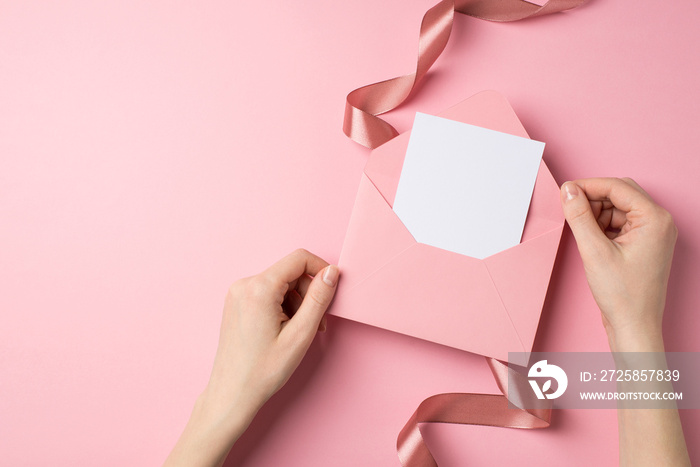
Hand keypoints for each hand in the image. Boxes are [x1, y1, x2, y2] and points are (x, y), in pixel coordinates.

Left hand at [164, 249, 338, 466]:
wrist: (232, 394)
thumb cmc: (263, 371)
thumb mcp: (300, 335)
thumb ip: (318, 299)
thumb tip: (332, 273)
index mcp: (259, 288)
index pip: (299, 259)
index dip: (321, 269)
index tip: (333, 288)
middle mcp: (244, 284)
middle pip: (290, 272)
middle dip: (309, 293)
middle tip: (318, 323)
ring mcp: (237, 293)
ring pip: (280, 284)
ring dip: (297, 302)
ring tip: (299, 332)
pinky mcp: (236, 303)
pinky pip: (267, 293)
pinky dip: (282, 306)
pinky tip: (284, 330)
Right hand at [560, 178, 676, 350]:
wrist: (634, 326)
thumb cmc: (623, 295)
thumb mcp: (594, 251)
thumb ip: (579, 216)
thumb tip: (569, 191)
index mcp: (655, 219)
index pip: (618, 187)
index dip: (588, 186)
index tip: (566, 191)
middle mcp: (659, 222)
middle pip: (620, 194)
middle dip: (593, 200)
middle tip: (570, 211)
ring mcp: (653, 234)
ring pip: (618, 208)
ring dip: (596, 214)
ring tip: (582, 233)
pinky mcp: (644, 244)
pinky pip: (620, 223)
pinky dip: (602, 226)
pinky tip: (591, 240)